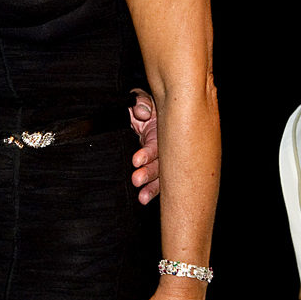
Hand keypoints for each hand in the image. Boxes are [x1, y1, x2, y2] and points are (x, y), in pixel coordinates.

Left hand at [129, 88, 159, 203]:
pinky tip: (144, 199)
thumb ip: (139, 102)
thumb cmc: (141, 106)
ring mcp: (161, 156)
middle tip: (137, 180)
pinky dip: (152, 190)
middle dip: (149, 173)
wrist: (141, 112)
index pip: (156, 143)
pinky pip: (158, 180)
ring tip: (142, 197)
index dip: (147, 153)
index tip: (136, 161)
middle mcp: (164, 145)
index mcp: (161, 129)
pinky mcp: (155, 165)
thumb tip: (142, 113)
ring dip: (152, 186)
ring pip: (160, 174)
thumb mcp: (139, 100)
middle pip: (161, 162)